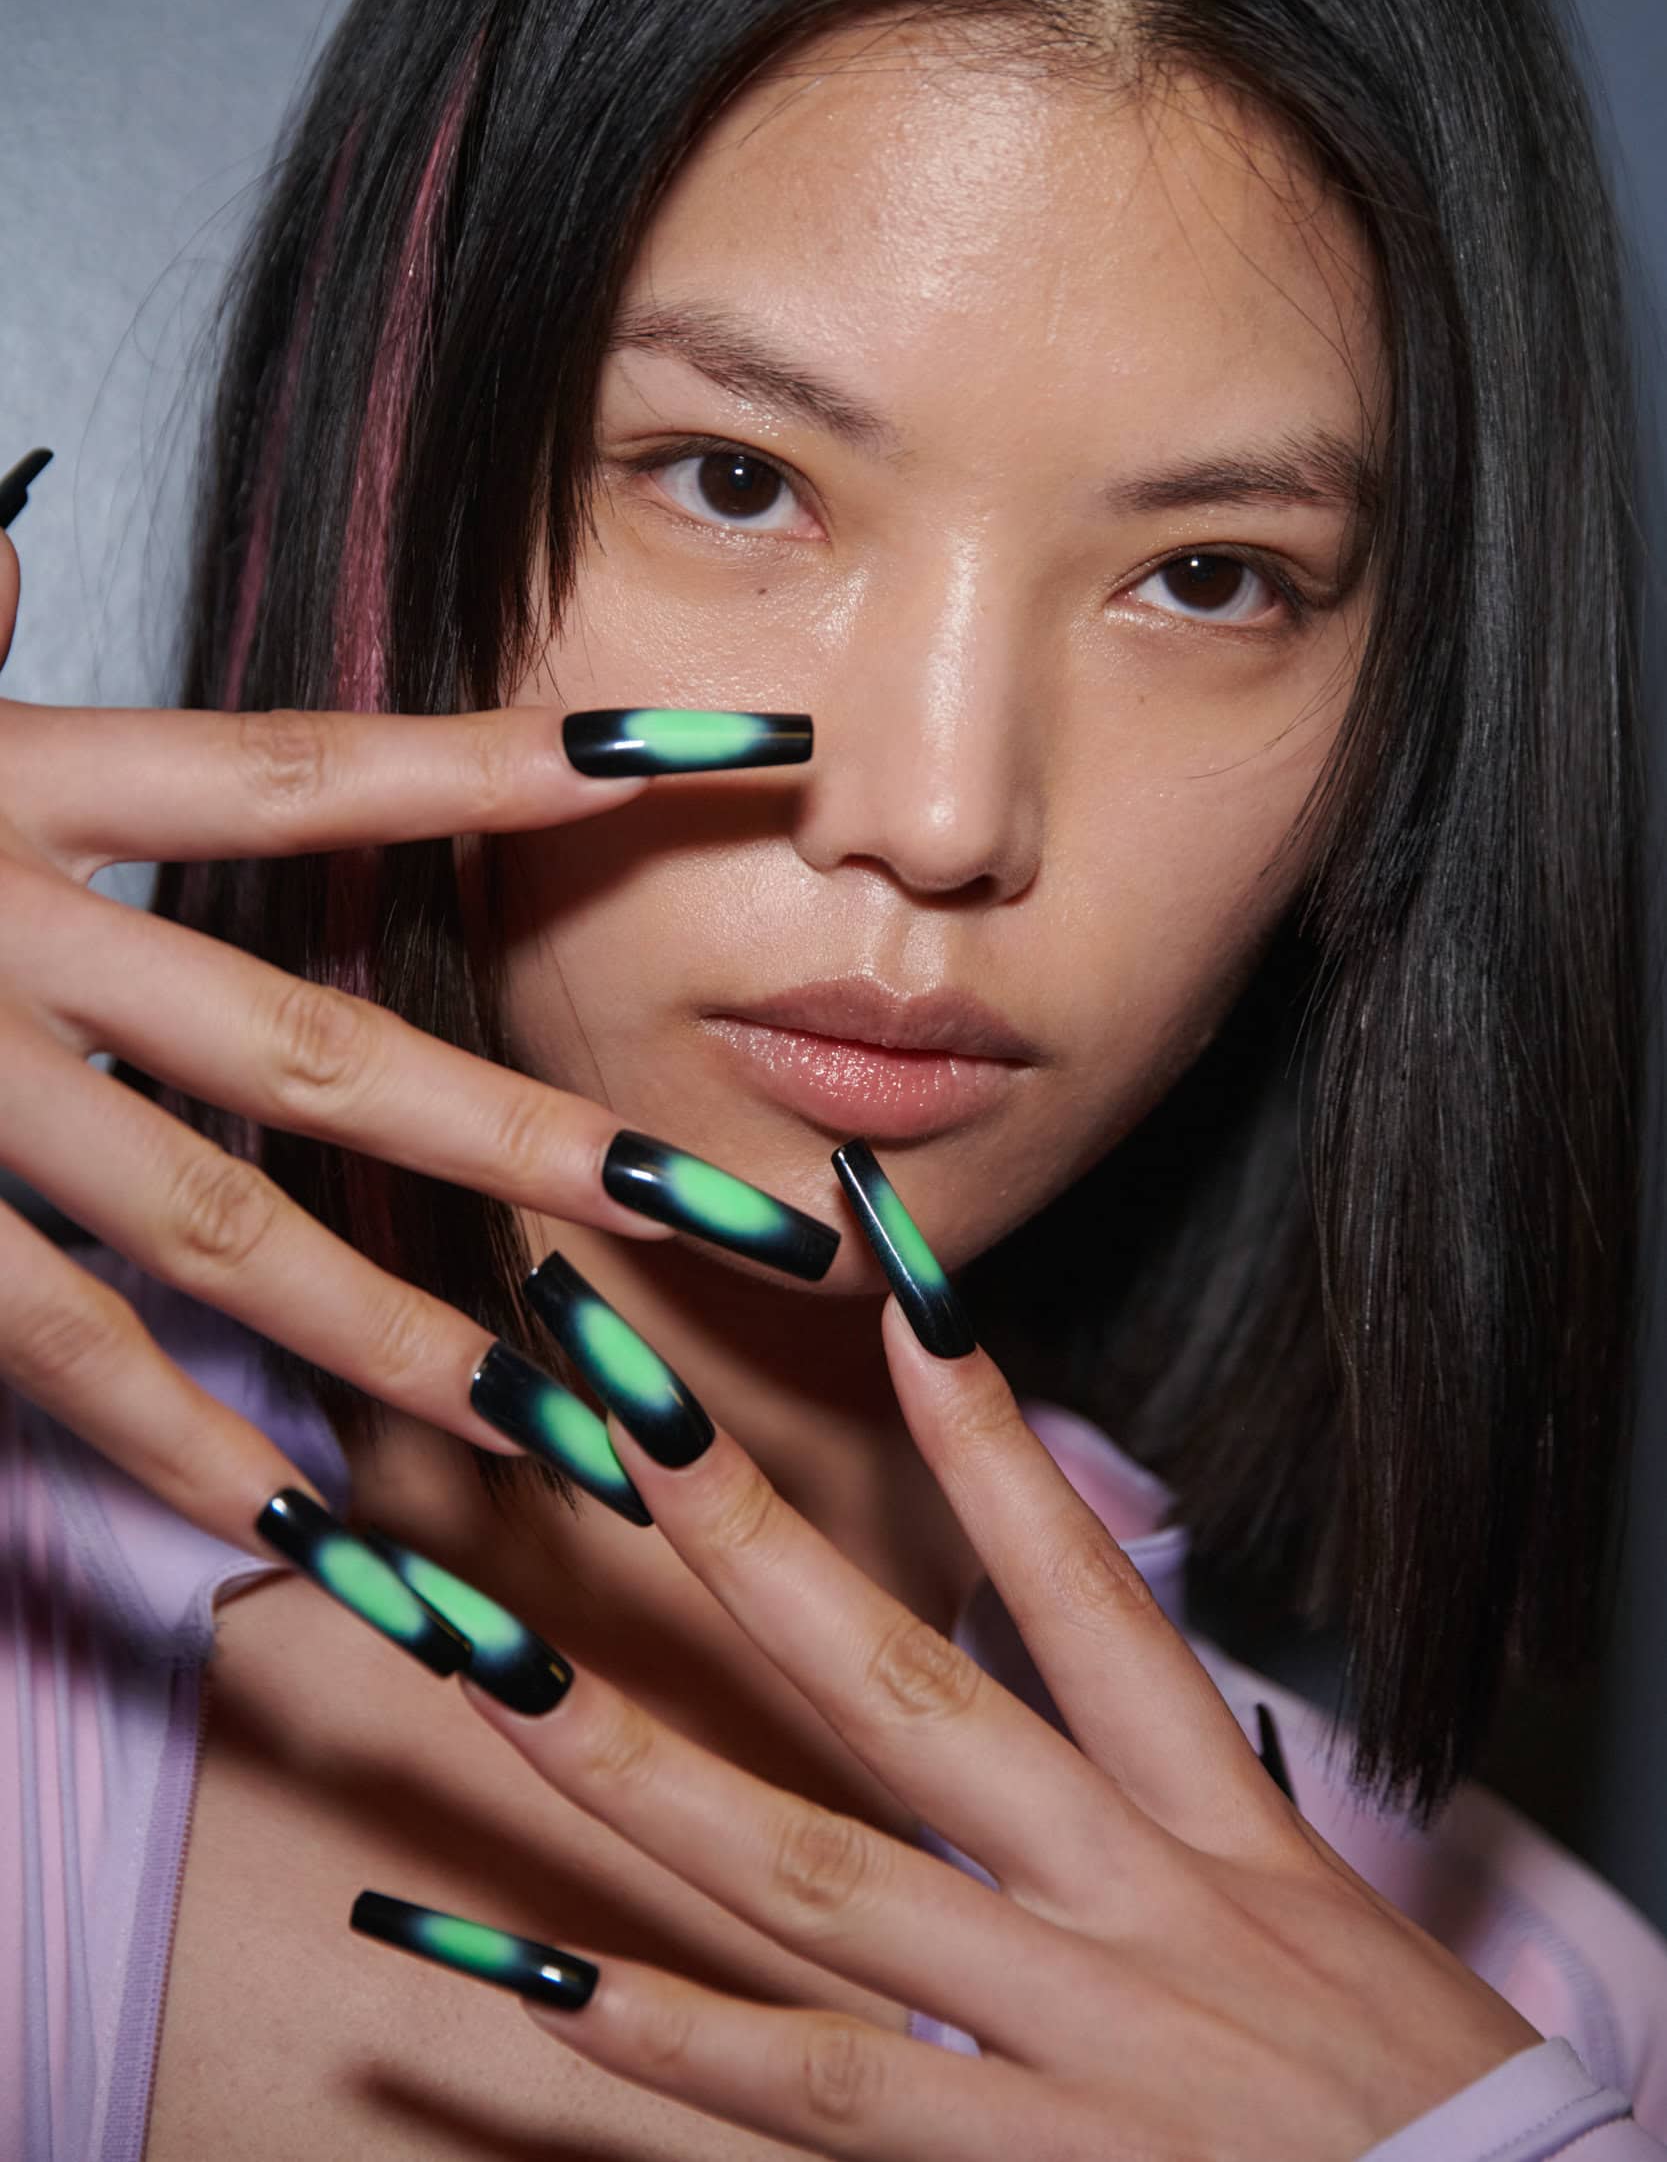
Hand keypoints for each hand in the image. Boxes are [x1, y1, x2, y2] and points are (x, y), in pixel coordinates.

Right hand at [0, 474, 819, 1559]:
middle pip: (318, 1053)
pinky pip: (40, 1350)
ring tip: (571, 1426)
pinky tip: (307, 1526)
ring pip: (206, 1236)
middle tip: (746, 1218)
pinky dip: (166, 1436)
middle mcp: (8, 947)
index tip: (730, 756)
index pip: (319, 780)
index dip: (518, 770)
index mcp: (27, 790)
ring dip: (397, 1339)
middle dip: (538, 1144)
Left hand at [451, 1302, 1536, 2159]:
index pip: (1088, 1595)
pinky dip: (671, 2041)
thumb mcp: (1322, 1932)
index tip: (896, 1287)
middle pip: (903, 1690)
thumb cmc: (1423, 2115)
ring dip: (632, 1769)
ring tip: (485, 1668)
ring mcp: (1071, 2040)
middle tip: (608, 1400)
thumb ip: (1184, 1826)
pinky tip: (539, 1981)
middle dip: (741, 1540)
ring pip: (813, 1876)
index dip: (991, 1437)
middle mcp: (1132, 1904)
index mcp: (1219, 1832)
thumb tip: (1048, 1718)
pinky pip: (814, 2097)